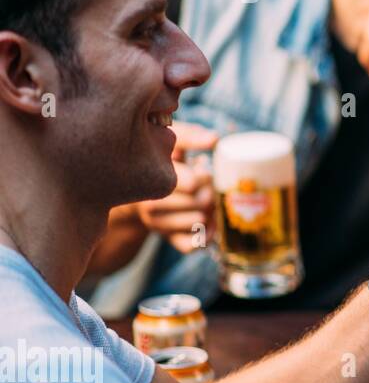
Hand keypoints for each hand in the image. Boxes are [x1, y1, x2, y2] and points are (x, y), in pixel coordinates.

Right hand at [137, 122, 217, 252]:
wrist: (138, 185)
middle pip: (199, 202)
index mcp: (153, 179)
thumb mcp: (169, 142)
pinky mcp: (167, 238)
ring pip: (198, 222)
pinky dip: (206, 236)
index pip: (192, 183)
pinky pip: (191, 246)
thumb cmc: (163, 158)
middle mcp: (151, 204)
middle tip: (208, 186)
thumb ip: (190, 136)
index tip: (200, 171)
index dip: (203, 177)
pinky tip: (209, 223)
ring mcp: (158, 224)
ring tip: (208, 201)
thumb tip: (215, 139)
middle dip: (210, 192)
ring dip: (212, 213)